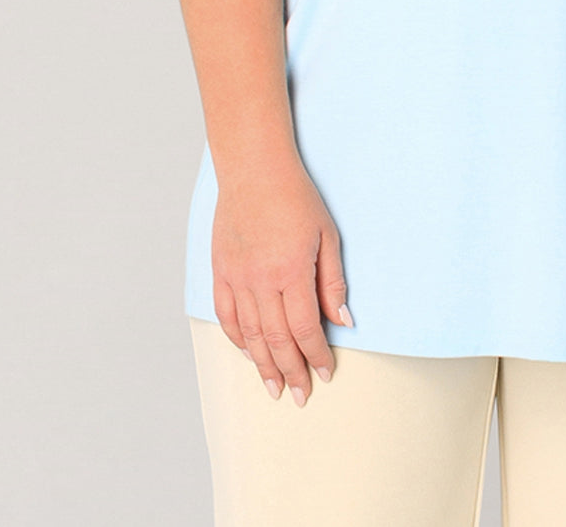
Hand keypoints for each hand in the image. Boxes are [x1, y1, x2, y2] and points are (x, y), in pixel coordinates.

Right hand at [211, 157, 351, 405]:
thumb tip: (344, 322)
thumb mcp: (327, 235)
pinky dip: (238, 339)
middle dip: (291, 372)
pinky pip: (227, 315)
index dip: (316, 356)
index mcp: (292, 271)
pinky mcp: (221, 270)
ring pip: (250, 334)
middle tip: (300, 396)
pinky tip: (249, 354)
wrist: (254, 169)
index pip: (305, 329)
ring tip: (274, 388)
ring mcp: (237, 277)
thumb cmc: (297, 197)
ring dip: (263, 365)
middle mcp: (261, 280)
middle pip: (276, 340)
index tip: (325, 374)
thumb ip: (333, 282)